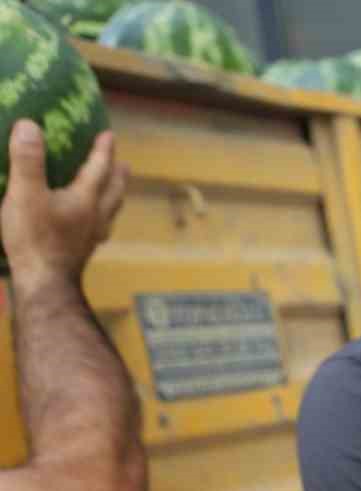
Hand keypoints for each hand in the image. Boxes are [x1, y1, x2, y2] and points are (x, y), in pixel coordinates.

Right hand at [2, 123, 127, 286]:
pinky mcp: (81, 253)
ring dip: (113, 199)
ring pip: (109, 213)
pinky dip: (100, 221)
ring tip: (114, 193)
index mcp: (85, 200)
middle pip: (113, 193)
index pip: (99, 169)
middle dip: (117, 176)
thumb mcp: (25, 193)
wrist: (44, 285)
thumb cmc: (35, 239)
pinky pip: (98, 231)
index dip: (103, 151)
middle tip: (124, 165)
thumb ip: (28, 160)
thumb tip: (30, 125)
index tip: (109, 135)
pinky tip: (93, 227)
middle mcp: (94, 218)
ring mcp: (90, 238)